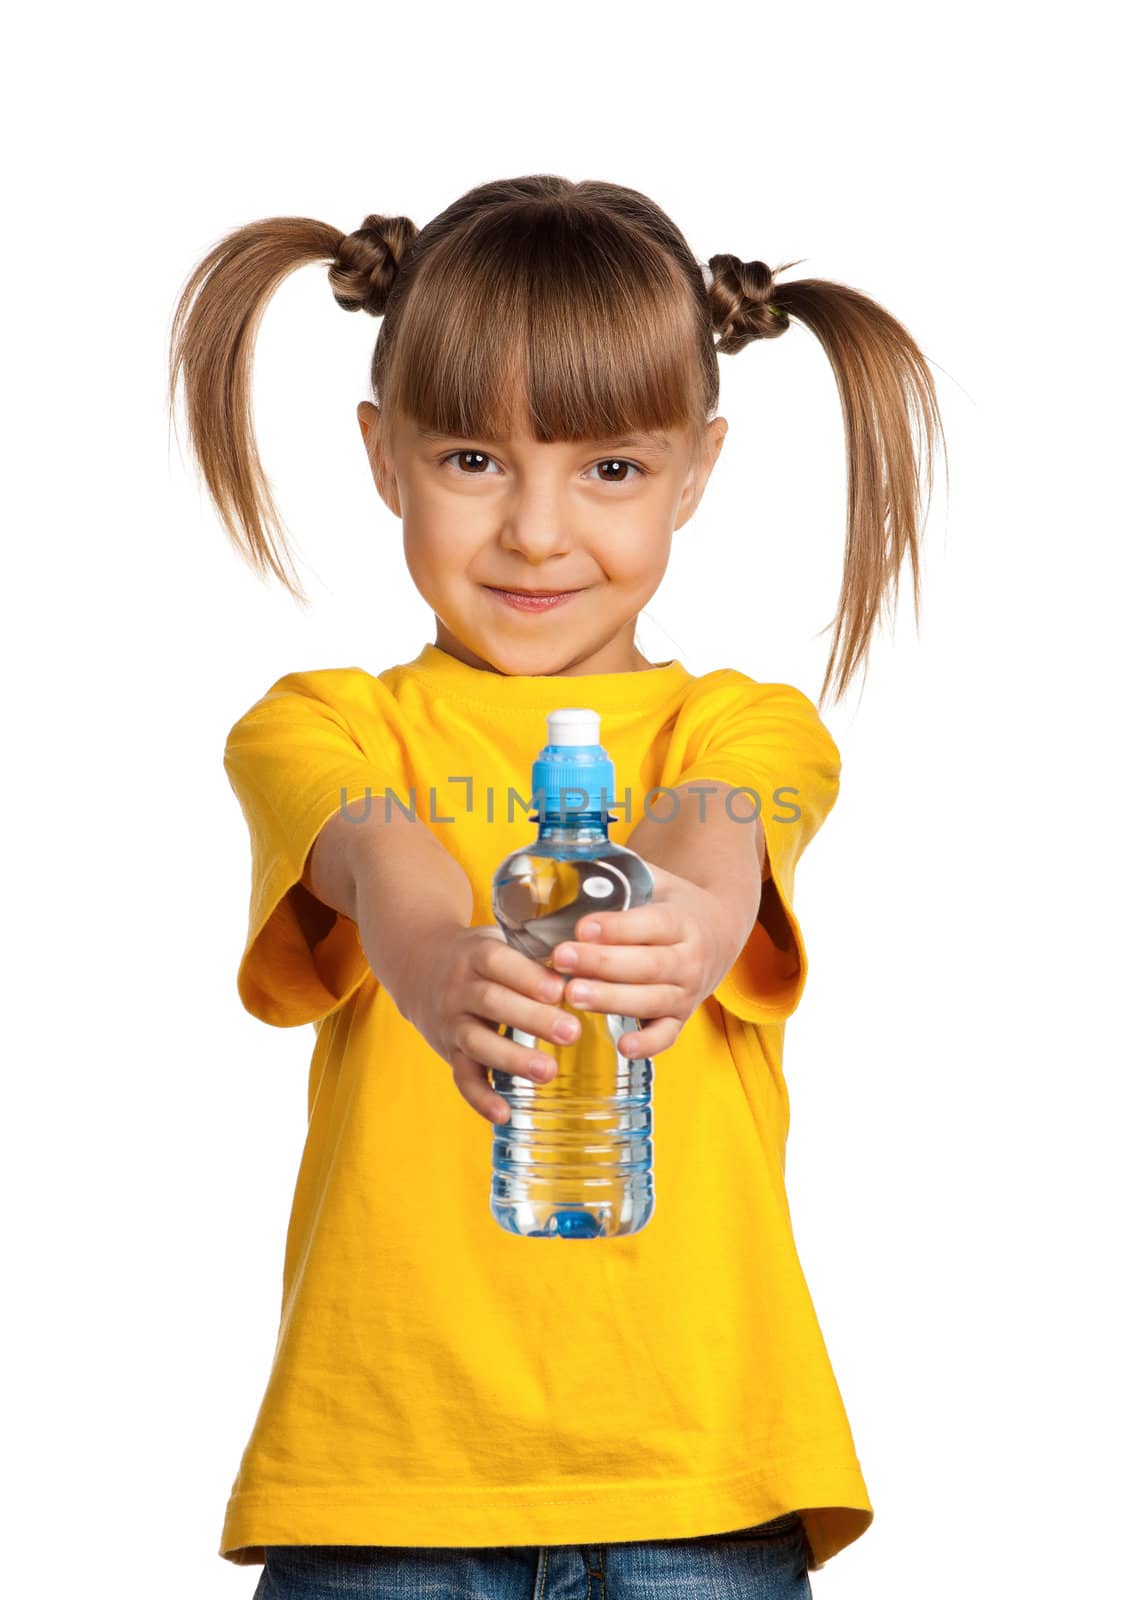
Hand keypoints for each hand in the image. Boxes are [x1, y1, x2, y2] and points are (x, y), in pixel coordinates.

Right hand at [393, 923, 578, 1125]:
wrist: (418, 967)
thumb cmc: (476, 958)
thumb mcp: (498, 943)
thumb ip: (534, 956)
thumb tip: (584, 969)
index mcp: (474, 955)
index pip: (498, 962)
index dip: (528, 977)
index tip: (560, 990)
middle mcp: (458, 990)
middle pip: (492, 1002)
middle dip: (533, 1019)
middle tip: (572, 1032)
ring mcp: (451, 1023)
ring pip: (477, 1042)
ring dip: (513, 1059)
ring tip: (548, 1072)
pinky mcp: (449, 1052)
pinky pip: (462, 1077)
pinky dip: (481, 1098)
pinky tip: (504, 1114)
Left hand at [549, 862, 750, 1059]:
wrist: (720, 932)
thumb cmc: (673, 906)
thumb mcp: (657, 882)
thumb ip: (623, 877)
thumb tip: (569, 863)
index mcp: (682, 921)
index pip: (650, 925)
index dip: (617, 928)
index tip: (582, 927)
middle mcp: (689, 958)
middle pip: (646, 964)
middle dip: (601, 963)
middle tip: (562, 958)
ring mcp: (687, 992)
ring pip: (651, 999)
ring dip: (611, 999)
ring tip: (573, 995)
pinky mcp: (681, 1017)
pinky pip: (667, 1035)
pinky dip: (648, 1044)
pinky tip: (622, 1046)